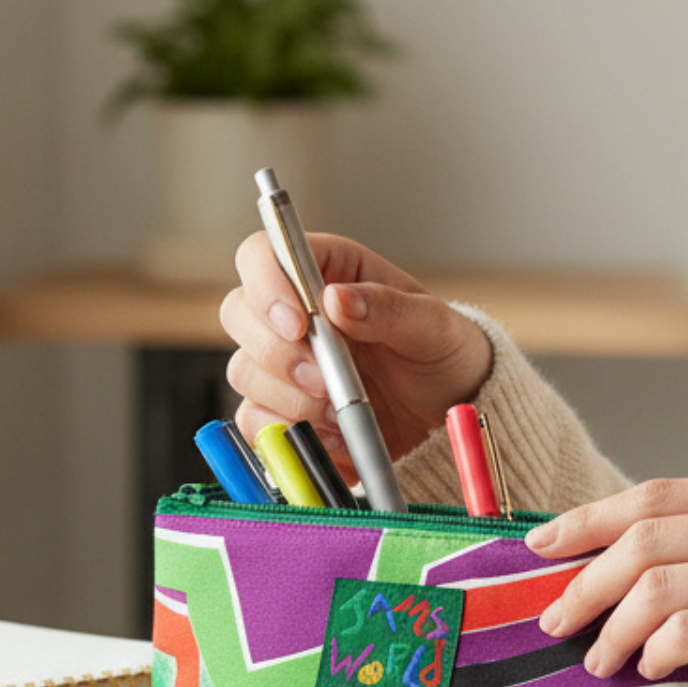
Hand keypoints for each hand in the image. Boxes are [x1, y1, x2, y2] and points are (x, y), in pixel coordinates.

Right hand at [218, 232, 493, 474]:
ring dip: (289, 396)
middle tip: (325, 380)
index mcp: (327, 271)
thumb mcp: (434, 327)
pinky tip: (333, 431)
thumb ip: (388, 309)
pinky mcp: (280, 410)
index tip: (297, 324)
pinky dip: (289, 430)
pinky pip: (254, 419)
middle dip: (277, 353)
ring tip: (341, 408)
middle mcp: (294, 312)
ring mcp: (282, 362)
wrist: (449, 416)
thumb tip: (336, 299)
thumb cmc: (444, 356)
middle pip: (238, 313)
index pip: (263, 255)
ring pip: (243, 370)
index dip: (266, 285)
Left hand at [525, 477, 687, 679]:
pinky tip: (649, 668)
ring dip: (612, 627)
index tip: (540, 544)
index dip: (590, 518)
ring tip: (598, 660)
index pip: (659, 496)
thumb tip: (603, 556)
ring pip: (656, 585)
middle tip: (554, 618)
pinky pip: (686, 631)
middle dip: (586, 580)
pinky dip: (654, 650)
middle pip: (647, 539)